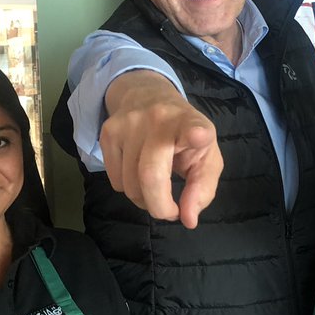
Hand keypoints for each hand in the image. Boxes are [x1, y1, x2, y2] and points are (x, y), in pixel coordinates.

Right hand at [101, 72, 221, 228]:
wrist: (146, 95)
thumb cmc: (184, 134)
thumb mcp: (206, 157)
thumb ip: (202, 189)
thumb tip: (187, 219)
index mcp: (190, 123)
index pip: (193, 126)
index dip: (196, 134)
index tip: (199, 135)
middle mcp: (158, 119)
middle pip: (150, 175)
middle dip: (159, 206)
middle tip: (169, 212)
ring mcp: (128, 124)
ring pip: (129, 184)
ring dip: (143, 199)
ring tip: (155, 189)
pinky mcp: (108, 132)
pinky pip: (115, 180)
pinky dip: (127, 188)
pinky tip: (137, 173)